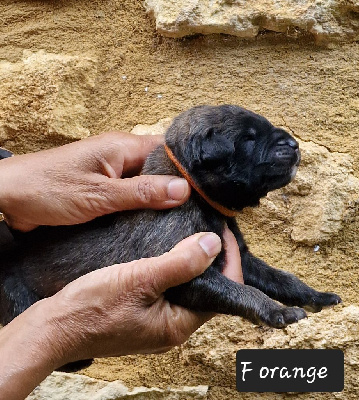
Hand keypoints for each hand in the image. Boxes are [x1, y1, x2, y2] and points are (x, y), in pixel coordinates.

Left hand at [0, 132, 189, 231]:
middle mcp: (120, 156)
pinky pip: (131, 196)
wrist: (7, 198)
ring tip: (184, 220)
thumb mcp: (98, 195)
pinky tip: (154, 224)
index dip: (188, 168)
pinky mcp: (103, 190)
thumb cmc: (48, 189)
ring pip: (146, 184)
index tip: (207, 192)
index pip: (167, 150)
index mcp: (122, 147)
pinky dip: (143, 208)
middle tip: (200, 211)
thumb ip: (140, 193)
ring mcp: (112, 174)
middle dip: (177, 187)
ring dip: (160, 200)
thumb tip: (183, 189)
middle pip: (159, 168)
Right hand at [43, 230, 241, 361]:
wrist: (53, 327)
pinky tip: (169, 248)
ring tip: (193, 232)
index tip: (222, 230)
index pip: (222, 293)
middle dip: (213, 258)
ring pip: (188, 286)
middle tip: (210, 227)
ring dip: (193, 260)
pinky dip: (175, 266)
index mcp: (178, 325)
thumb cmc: (92, 307)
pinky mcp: (143, 312)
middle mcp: (172, 326)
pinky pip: (170, 287)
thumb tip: (214, 244)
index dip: (228, 259)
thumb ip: (181, 263)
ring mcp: (157, 320)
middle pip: (208, 289)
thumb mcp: (140, 279)